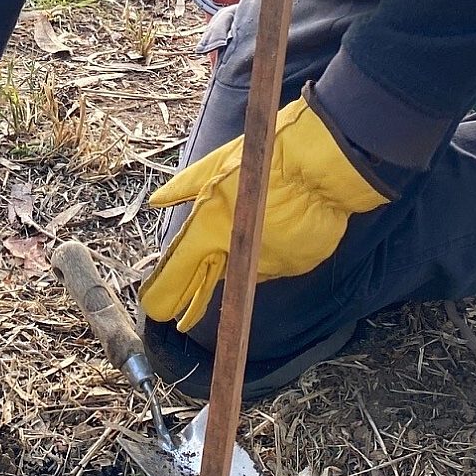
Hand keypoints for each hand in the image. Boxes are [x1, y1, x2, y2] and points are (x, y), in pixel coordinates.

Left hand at [138, 91, 390, 333]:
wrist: (322, 167)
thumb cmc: (269, 158)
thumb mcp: (221, 163)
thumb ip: (186, 186)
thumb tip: (157, 200)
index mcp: (211, 226)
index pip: (179, 268)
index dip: (164, 291)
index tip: (154, 307)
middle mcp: (235, 252)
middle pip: (205, 284)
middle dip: (188, 300)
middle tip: (176, 317)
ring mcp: (266, 263)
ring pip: (239, 274)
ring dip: (232, 268)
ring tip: (237, 250)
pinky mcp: (292, 266)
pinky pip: (269, 267)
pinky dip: (263, 258)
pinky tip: (270, 239)